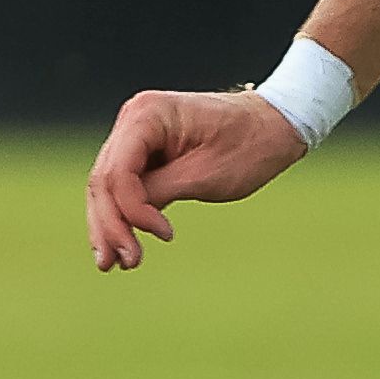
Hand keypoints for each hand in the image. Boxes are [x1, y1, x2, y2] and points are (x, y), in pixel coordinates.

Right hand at [86, 87, 314, 269]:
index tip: (164, 236)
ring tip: (114, 263)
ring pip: (108, 187)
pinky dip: (123, 215)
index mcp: (148, 115)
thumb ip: (159, 191)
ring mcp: (136, 134)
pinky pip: (124, 185)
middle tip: (121, 263)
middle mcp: (134, 119)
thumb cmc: (249, 144)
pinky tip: (121, 244)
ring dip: (109, 225)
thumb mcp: (206, 173)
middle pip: (105, 181)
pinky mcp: (145, 150)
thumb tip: (125, 217)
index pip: (118, 172)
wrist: (274, 125)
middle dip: (110, 225)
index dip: (131, 211)